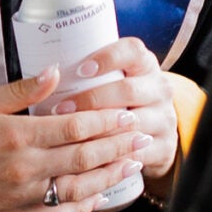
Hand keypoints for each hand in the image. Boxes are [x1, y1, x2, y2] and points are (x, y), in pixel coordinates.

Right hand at [0, 68, 151, 211]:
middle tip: (143, 136)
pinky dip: (82, 209)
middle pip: (85, 158)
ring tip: (132, 164)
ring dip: (109, 176)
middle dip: (118, 147)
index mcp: (17, 135)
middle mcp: (24, 169)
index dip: (107, 121)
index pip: (75, 127)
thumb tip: (56, 72)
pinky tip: (98, 197)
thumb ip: (21, 90)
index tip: (127, 113)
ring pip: (78, 189)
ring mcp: (21, 196)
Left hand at [59, 38, 180, 196]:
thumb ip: (88, 73)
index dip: (107, 58)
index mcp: (144, 64)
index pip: (132, 51)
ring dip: (97, 132)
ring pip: (131, 125)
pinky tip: (86, 160)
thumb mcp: (113, 78)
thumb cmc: (120, 98)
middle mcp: (159, 89)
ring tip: (68, 136)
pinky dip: (110, 158)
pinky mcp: (163, 147)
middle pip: (127, 90)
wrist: (155, 129)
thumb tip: (48, 71)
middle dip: (91, 100)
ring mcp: (163, 119)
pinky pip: (135, 154)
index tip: (81, 69)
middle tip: (60, 109)